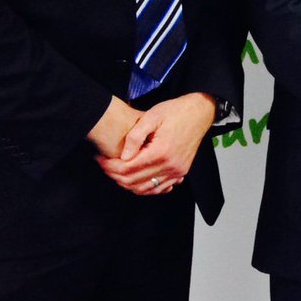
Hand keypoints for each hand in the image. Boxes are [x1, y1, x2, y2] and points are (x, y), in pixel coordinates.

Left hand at [96, 92, 214, 195]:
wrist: (200, 112)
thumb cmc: (176, 111)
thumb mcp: (152, 116)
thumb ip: (135, 136)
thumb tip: (123, 156)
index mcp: (161, 152)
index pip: (127, 169)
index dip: (109, 166)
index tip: (100, 159)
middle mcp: (170, 165)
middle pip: (133, 182)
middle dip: (114, 175)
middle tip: (105, 164)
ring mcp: (177, 171)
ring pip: (145, 188)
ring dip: (127, 183)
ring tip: (117, 170)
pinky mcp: (181, 171)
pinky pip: (159, 188)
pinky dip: (145, 187)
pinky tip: (137, 178)